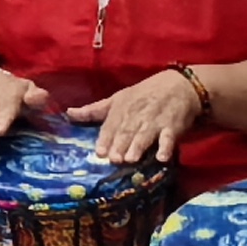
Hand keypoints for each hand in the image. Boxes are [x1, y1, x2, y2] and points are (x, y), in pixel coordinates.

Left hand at [84, 68, 205, 166]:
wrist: (178, 85)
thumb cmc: (143, 95)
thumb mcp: (117, 99)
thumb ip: (94, 110)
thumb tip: (68, 113)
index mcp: (121, 109)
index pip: (111, 126)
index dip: (105, 139)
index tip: (99, 152)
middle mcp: (137, 115)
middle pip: (127, 132)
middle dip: (120, 145)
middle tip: (114, 160)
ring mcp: (155, 121)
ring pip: (145, 135)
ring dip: (138, 146)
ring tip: (131, 159)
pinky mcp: (173, 126)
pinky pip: (169, 137)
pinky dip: (166, 147)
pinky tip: (162, 157)